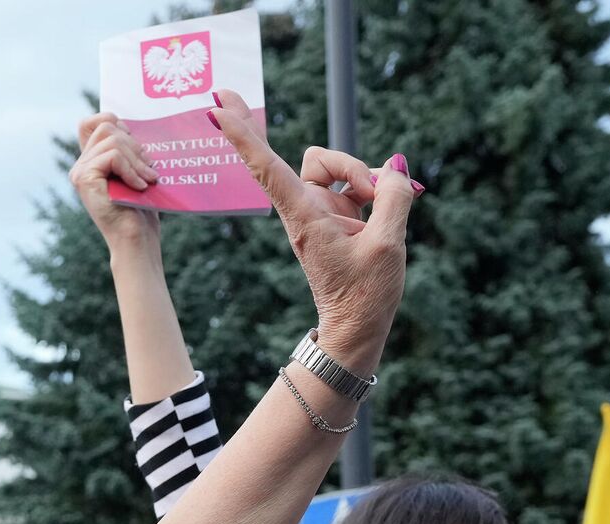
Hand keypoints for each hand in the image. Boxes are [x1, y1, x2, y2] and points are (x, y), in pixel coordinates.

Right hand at [71, 114, 160, 249]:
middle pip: (106, 126)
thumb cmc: (140, 208)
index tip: (135, 143)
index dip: (114, 122)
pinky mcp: (84, 179)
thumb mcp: (135, 170)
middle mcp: (80, 165)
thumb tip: (132, 124)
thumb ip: (127, 149)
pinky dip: (132, 169)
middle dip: (134, 143)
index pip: (93, 121)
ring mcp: (79, 172)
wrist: (135, 238)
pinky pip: (113, 155)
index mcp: (90, 161)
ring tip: (149, 179)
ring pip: (112, 139)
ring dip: (137, 159)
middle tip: (149, 167)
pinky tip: (140, 186)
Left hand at [208, 89, 415, 373]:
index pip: (266, 168)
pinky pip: (356, 182)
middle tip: (317, 155)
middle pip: (318, 157)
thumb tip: (393, 166)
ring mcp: (320, 210)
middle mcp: (305, 209)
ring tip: (379, 209)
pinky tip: (388, 202)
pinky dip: (375, 187)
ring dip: (365, 177)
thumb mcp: (388, 243)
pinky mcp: (336, 214)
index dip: (242, 136)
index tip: (216, 109)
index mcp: (305, 217)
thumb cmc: (365, 293)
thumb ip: (393, 197)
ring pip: (340, 167)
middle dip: (336, 159)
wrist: (356, 327)